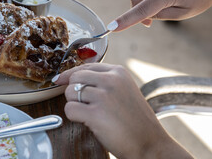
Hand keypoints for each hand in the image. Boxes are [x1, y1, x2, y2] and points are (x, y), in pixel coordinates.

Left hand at [54, 63, 191, 157]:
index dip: (70, 74)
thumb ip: (104, 81)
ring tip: (89, 113)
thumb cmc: (135, 120)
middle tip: (83, 104)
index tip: (60, 79)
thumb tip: (73, 77)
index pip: (85, 66)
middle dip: (73, 91)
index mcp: (118, 72)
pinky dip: (73, 116)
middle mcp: (111, 80)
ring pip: (70, 93)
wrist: (150, 144)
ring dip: (74, 104)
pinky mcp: (95, 114)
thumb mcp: (124, 90)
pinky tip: (86, 121)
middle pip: (75, 77)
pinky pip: (70, 109)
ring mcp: (103, 96)